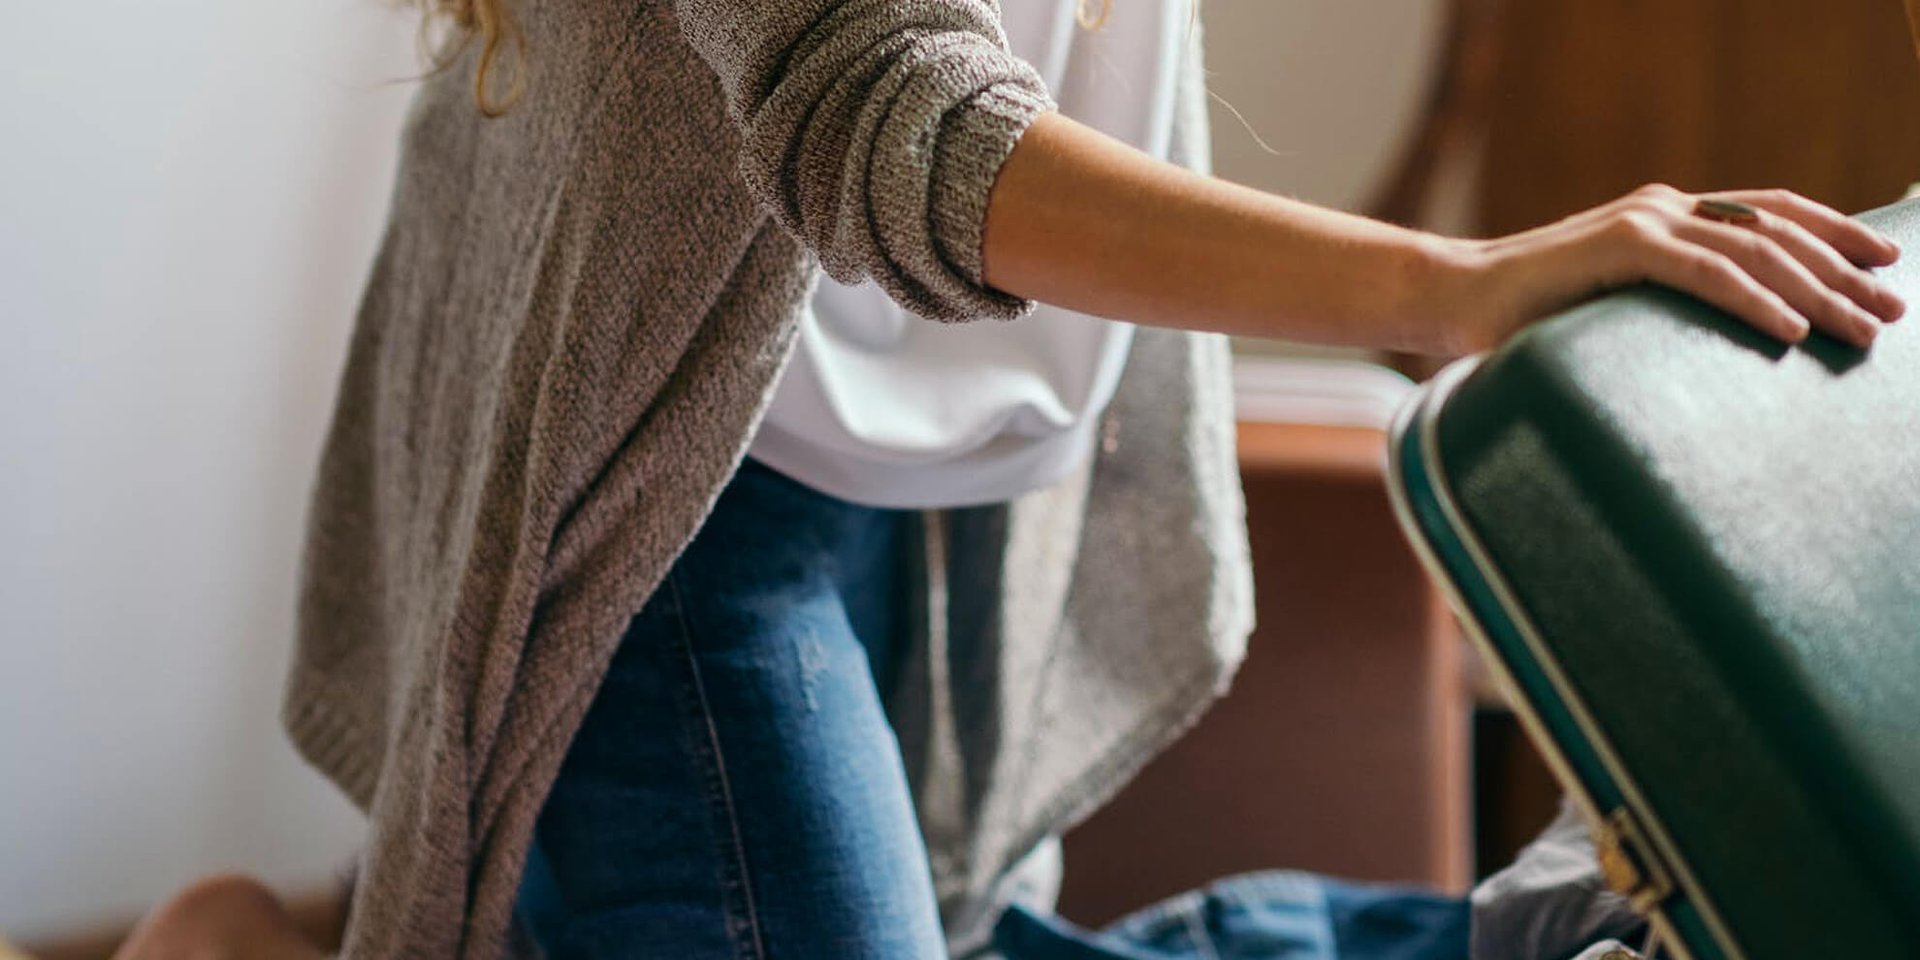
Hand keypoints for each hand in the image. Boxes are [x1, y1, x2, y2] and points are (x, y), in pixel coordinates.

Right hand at [1441, 184, 1903, 352]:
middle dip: (1843, 273)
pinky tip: (1791, 328)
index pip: (1770, 214)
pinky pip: (1706, 271)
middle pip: (1778, 232)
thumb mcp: (1612, 305)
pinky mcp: (1619, 245)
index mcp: (1666, 216)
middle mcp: (1663, 208)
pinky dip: (1754, 299)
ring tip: (1858, 330)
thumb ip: (1662, 305)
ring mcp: (1642, 221)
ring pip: (1755, 250)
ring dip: (1816, 292)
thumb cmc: (1523, 317)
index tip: (1883, 263)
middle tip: (1891, 313)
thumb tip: (1715, 345)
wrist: (1450, 300)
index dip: (1833, 233)